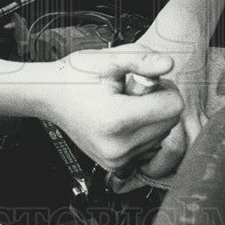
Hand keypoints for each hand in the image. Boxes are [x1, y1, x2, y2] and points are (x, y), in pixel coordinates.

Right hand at [41, 49, 182, 172]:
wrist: (51, 98)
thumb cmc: (76, 76)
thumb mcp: (108, 59)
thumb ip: (141, 59)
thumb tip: (169, 63)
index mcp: (117, 120)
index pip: (174, 106)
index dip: (163, 87)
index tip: (142, 82)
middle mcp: (118, 147)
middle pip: (171, 121)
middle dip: (157, 102)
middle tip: (130, 92)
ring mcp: (117, 159)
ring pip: (162, 134)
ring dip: (151, 117)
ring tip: (123, 105)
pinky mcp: (117, 165)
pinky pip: (149, 145)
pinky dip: (143, 130)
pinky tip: (122, 119)